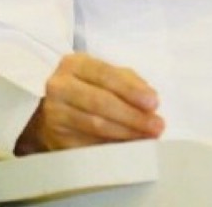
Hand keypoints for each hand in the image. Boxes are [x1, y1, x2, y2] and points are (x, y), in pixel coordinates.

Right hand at [15, 52, 164, 153]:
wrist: (56, 112)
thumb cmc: (88, 89)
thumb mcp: (105, 76)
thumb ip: (129, 81)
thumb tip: (150, 98)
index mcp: (74, 64)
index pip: (105, 74)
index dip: (130, 90)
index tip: (153, 103)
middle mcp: (59, 86)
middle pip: (100, 102)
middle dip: (132, 116)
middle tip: (156, 126)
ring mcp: (54, 114)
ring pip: (95, 125)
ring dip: (126, 133)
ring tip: (147, 137)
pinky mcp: (56, 138)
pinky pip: (88, 145)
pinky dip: (112, 147)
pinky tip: (128, 148)